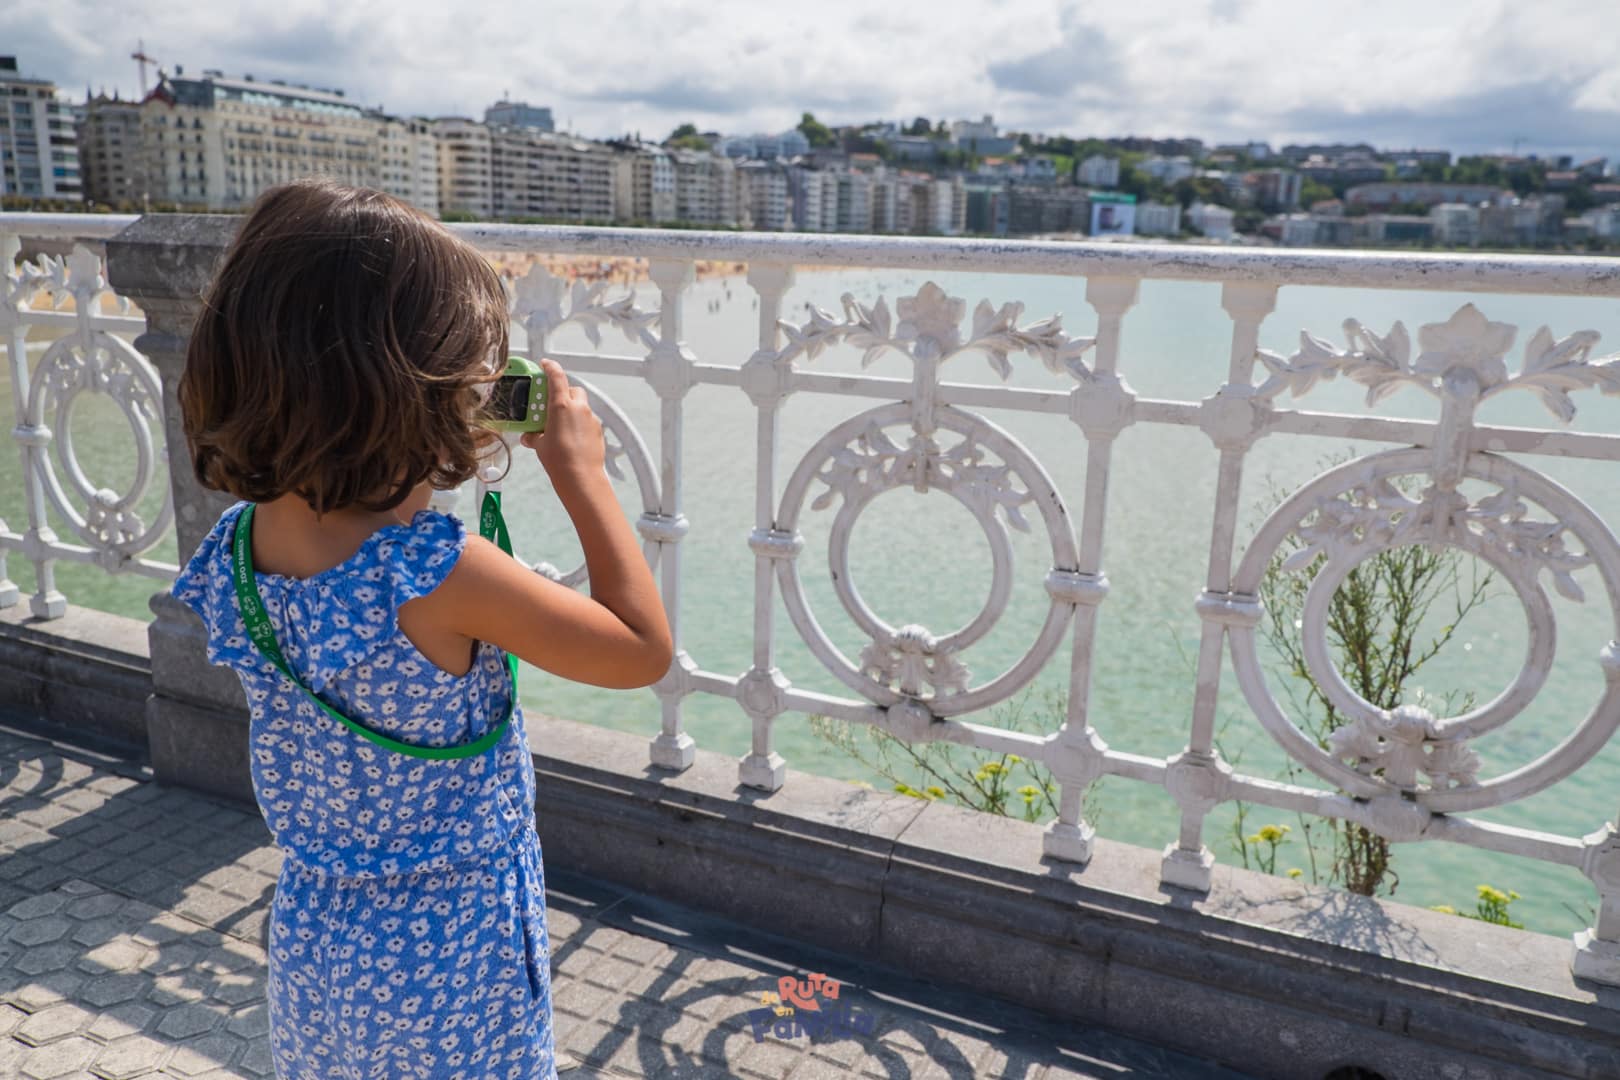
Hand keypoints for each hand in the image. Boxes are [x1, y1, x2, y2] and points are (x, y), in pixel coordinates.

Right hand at [521, 359, 604, 488]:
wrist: (581, 477)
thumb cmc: (559, 460)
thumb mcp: (540, 445)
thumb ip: (534, 436)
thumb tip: (529, 437)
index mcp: (561, 406)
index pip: (556, 376)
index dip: (550, 367)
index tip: (545, 364)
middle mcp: (579, 408)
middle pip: (572, 390)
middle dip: (562, 393)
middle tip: (549, 404)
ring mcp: (591, 418)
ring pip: (581, 405)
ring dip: (571, 410)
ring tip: (559, 425)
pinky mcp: (598, 430)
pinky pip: (587, 420)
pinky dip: (579, 423)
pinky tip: (571, 437)